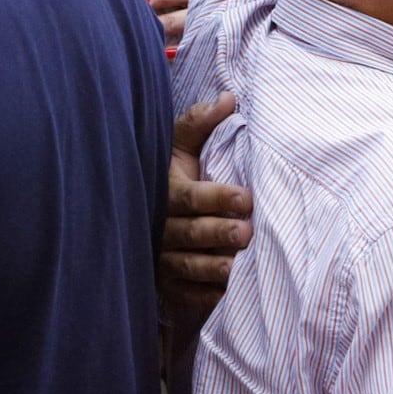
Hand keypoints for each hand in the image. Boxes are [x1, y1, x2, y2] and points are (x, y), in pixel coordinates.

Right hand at [161, 94, 252, 311]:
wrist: (145, 204)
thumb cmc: (173, 169)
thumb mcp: (179, 143)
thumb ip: (200, 122)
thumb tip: (229, 98)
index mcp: (164, 191)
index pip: (189, 197)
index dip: (216, 198)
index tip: (246, 197)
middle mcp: (158, 227)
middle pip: (190, 233)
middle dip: (218, 233)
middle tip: (247, 233)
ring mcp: (160, 257)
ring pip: (185, 265)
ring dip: (211, 267)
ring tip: (235, 267)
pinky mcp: (165, 282)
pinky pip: (183, 292)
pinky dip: (203, 295)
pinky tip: (224, 294)